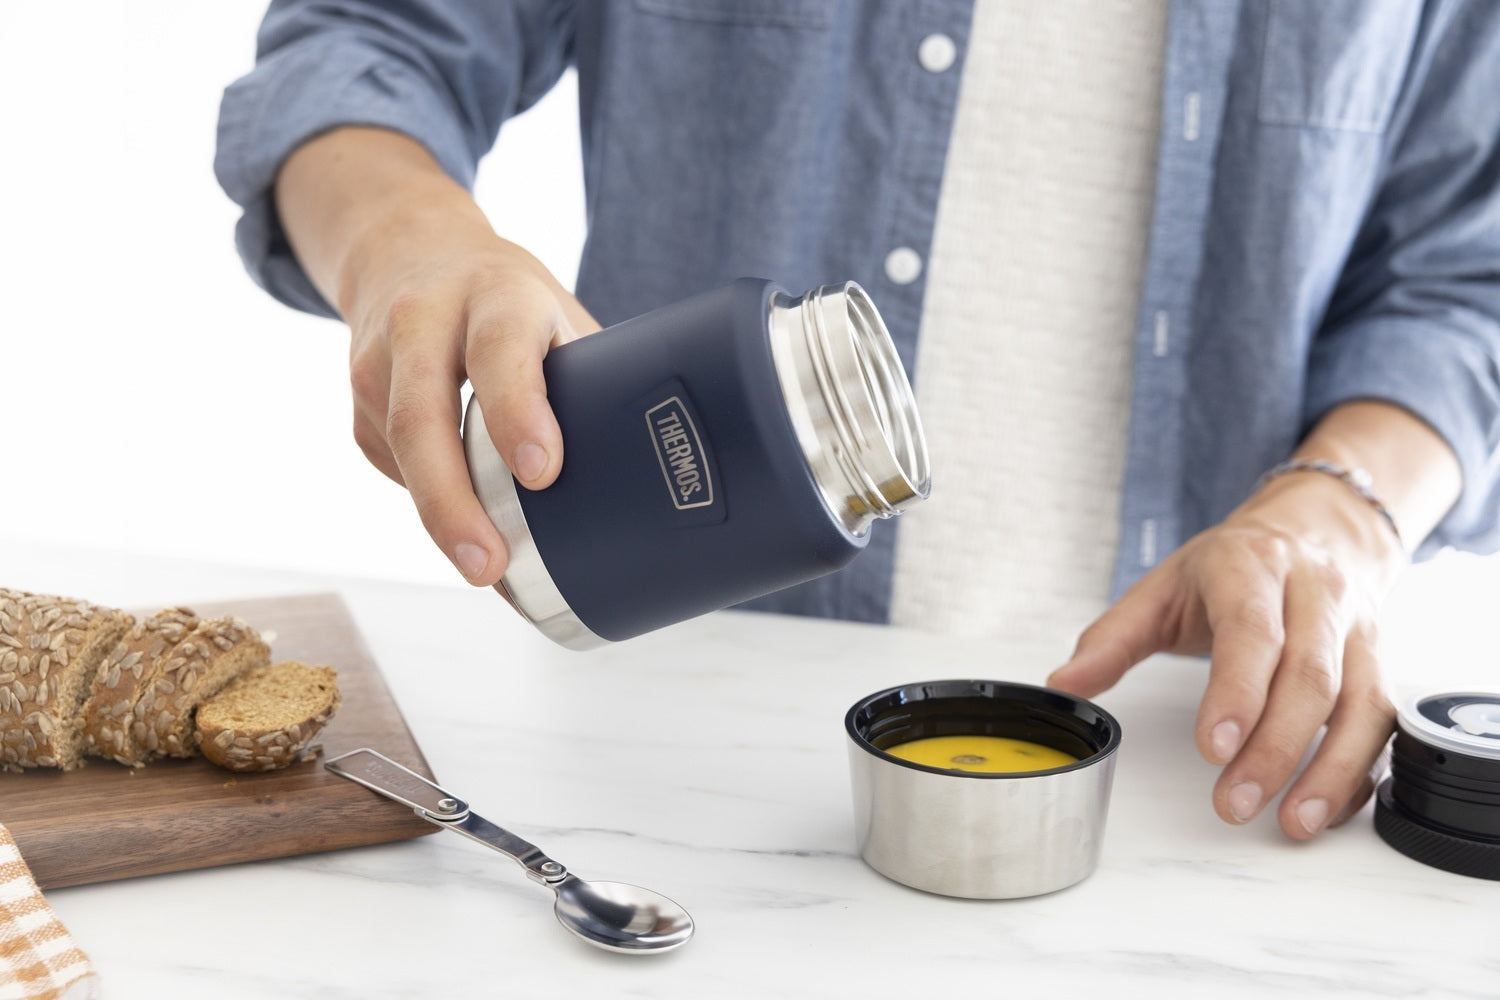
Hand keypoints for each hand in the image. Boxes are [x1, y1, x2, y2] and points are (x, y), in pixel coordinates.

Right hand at [275, 128, 599, 586]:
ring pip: (398, 445)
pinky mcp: (361, 395)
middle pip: (424, 416)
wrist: (410, 248)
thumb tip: (640, 477)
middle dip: (454, 500)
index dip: (518, 412)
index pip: (501, 351)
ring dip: (439, 514)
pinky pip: (390, 460)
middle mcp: (426, 318)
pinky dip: (426, 499)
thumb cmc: (506, 299)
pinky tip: (460, 523)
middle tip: (490, 565)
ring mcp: (381, 356)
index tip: (541, 474)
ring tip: (483, 567)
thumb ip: (586, 379)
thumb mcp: (555, 314)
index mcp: (497, 295)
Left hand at [1048, 470, 1405, 838]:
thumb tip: (1064, 685)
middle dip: (1274, 749)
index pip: (1252, 632)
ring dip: (1329, 770)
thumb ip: (1111, 639)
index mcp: (1251, 568)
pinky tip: (1326, 806)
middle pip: (1308, 677)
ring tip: (1292, 822)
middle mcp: (1314, 595)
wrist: (1315, 529)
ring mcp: (1355, 630)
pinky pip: (1380, 722)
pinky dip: (1357, 770)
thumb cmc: (1231, 567)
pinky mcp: (1378, 664)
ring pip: (1358, 704)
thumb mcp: (1161, 587)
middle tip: (1235, 802)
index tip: (1214, 748)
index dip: (1238, 693)